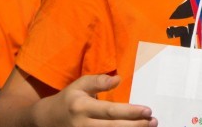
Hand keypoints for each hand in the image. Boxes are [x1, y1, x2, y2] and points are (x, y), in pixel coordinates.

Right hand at [34, 74, 157, 125]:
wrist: (46, 120)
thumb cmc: (68, 99)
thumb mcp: (79, 85)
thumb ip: (98, 81)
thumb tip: (118, 78)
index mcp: (82, 107)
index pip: (110, 111)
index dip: (130, 112)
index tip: (148, 110)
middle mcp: (83, 125)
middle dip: (136, 126)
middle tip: (154, 121)